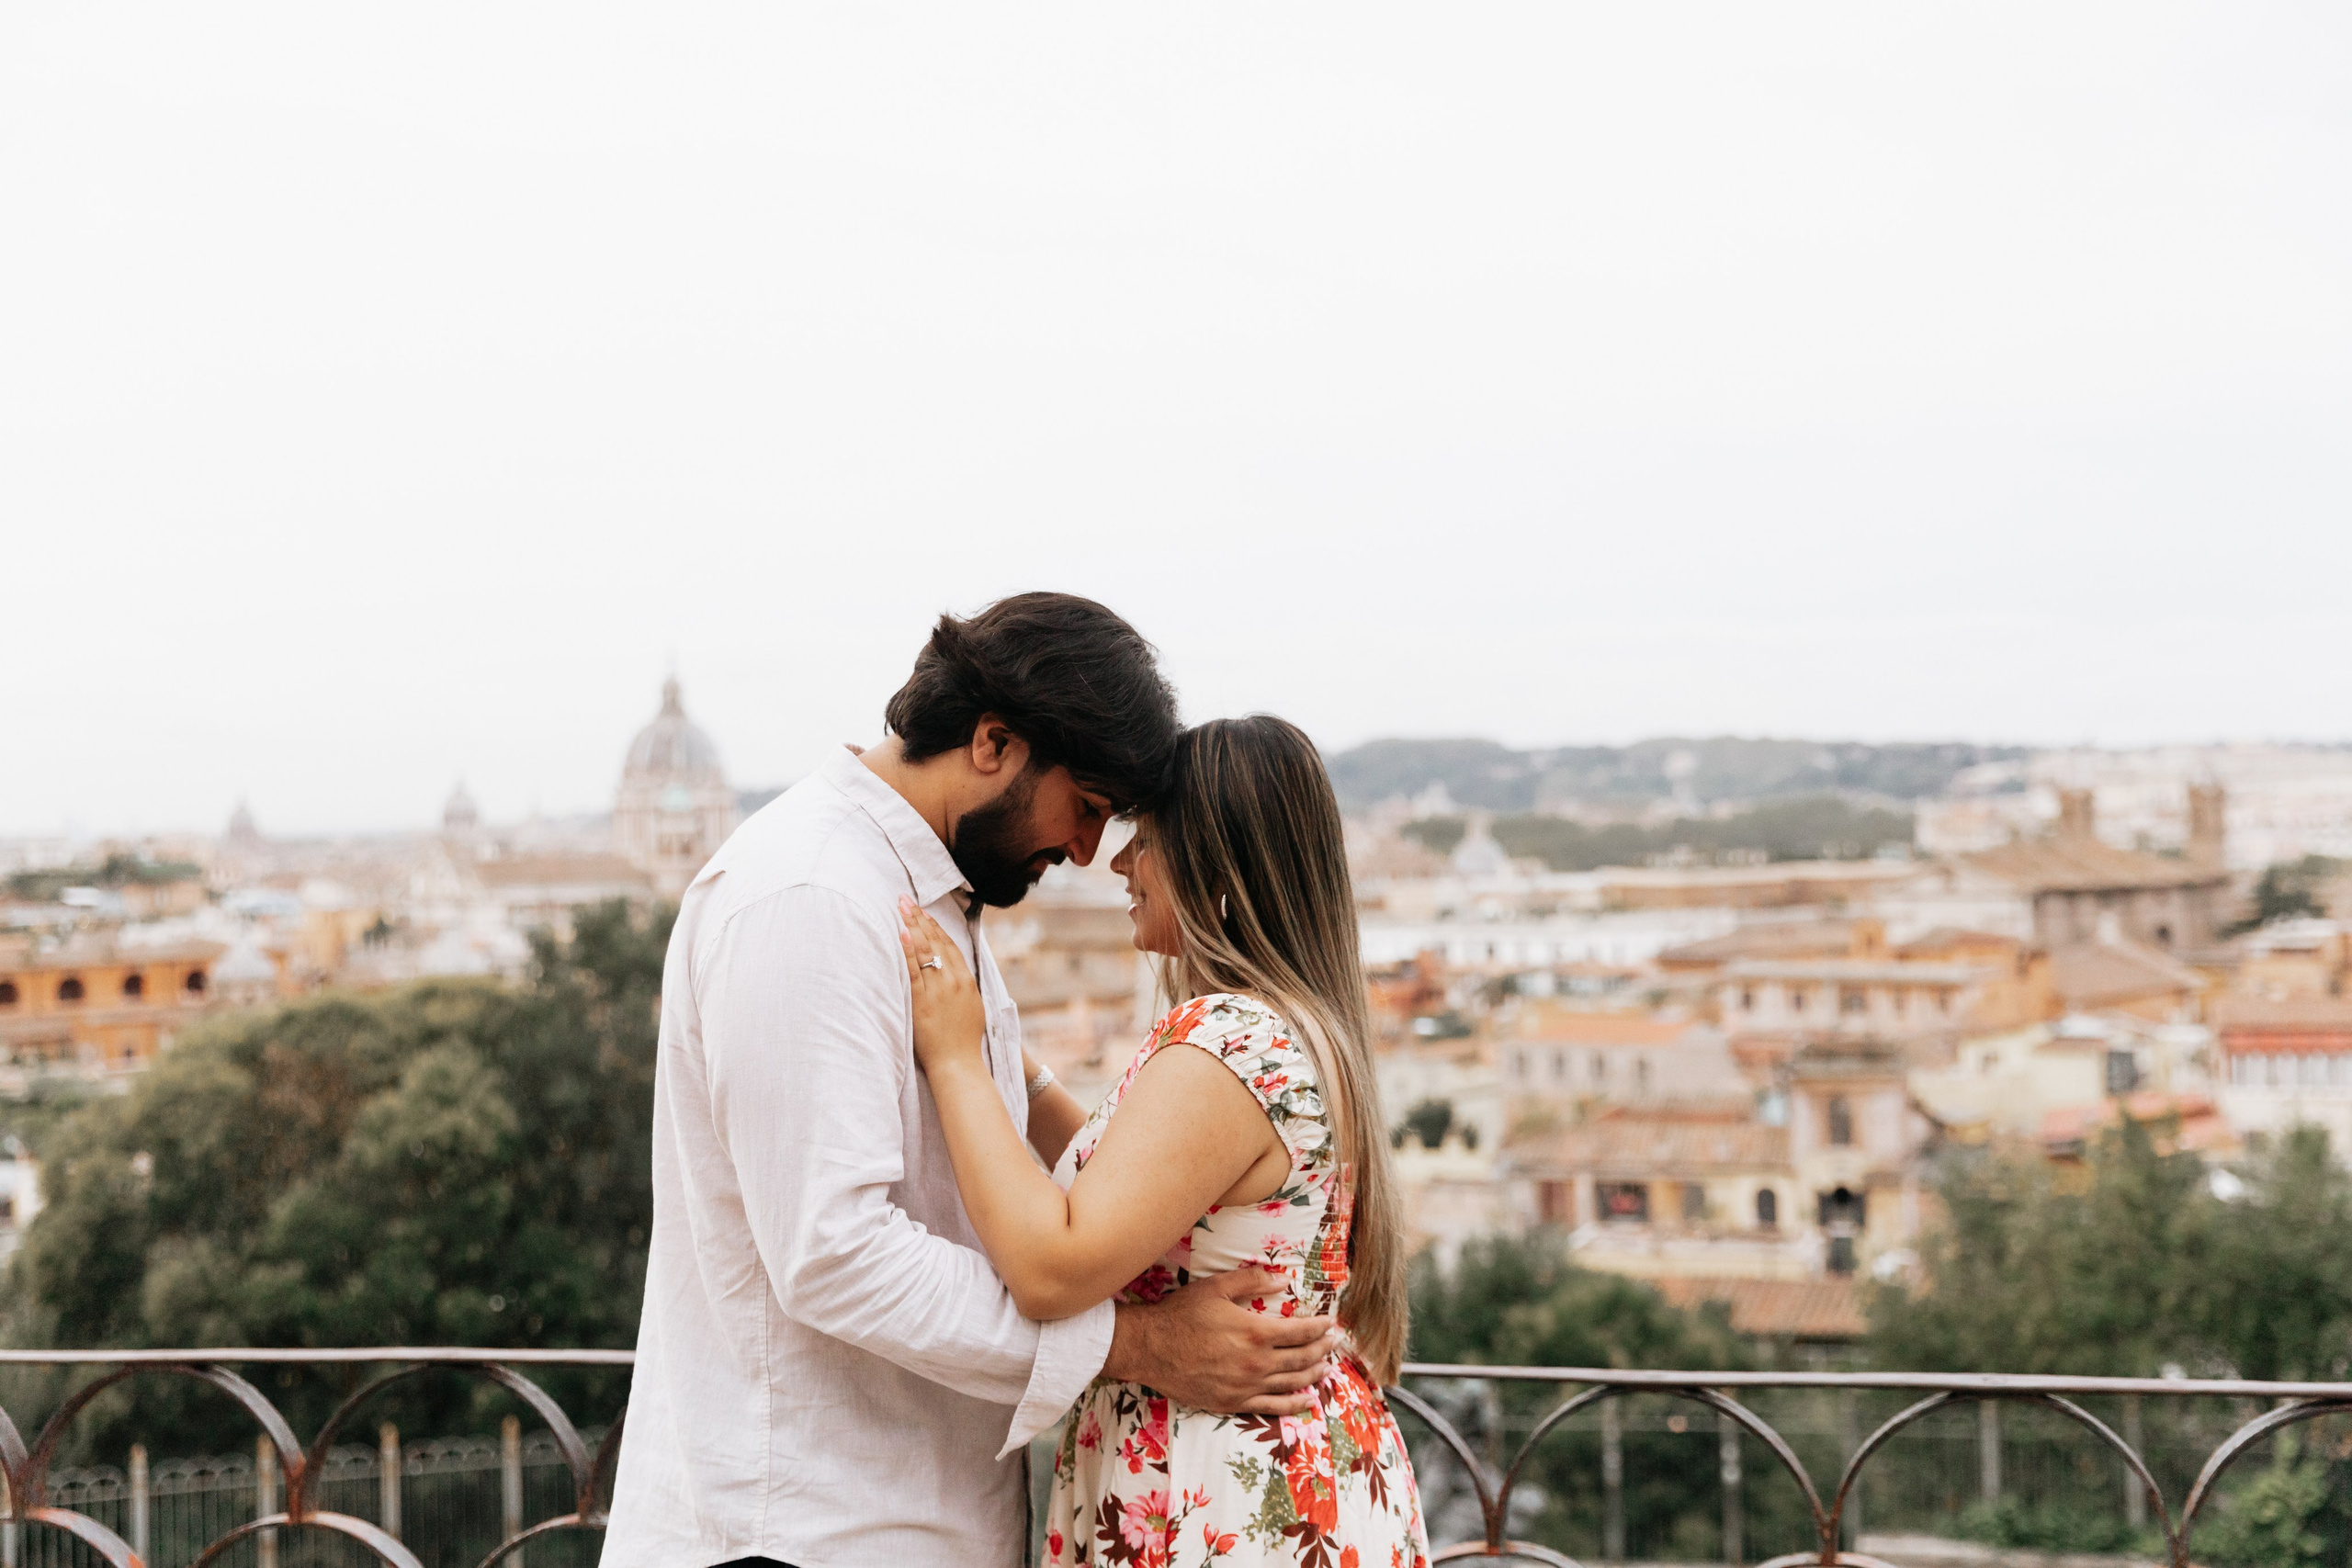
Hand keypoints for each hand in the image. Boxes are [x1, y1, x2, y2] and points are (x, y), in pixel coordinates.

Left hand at [897, 899, 987, 1076]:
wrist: (958, 1063)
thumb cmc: (963, 1041)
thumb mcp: (972, 1008)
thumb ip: (962, 988)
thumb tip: (952, 973)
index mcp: (966, 981)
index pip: (949, 945)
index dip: (935, 926)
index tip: (923, 911)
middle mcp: (953, 981)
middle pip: (936, 942)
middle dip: (919, 918)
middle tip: (905, 899)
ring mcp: (938, 990)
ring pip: (925, 951)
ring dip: (911, 925)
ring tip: (900, 907)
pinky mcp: (922, 1002)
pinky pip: (913, 971)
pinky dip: (908, 951)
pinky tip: (902, 933)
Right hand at [1105, 1268, 1341, 1415]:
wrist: (1149, 1348)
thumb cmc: (1181, 1314)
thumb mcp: (1216, 1287)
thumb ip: (1252, 1281)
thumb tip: (1284, 1281)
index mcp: (1255, 1333)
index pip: (1300, 1332)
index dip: (1320, 1327)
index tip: (1331, 1323)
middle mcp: (1256, 1363)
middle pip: (1301, 1358)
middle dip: (1323, 1349)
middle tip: (1336, 1342)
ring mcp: (1246, 1387)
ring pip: (1292, 1383)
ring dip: (1314, 1374)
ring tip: (1327, 1367)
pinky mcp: (1233, 1403)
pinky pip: (1272, 1407)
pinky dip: (1294, 1404)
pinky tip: (1307, 1400)